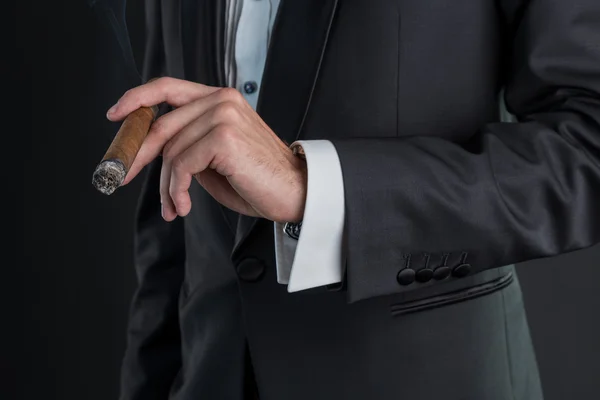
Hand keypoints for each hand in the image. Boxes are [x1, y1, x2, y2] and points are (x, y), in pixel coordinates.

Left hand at [106, 77, 306, 222]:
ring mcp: (224, 116)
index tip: (115, 115)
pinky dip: (176, 190)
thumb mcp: (214, 158)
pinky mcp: (224, 137)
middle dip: (137, 156)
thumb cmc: (257, 180)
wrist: (294, 194)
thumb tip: (152, 151)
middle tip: (121, 177)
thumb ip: (189, 144)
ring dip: (166, 186)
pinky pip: (182, 165)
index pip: (169, 88)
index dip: (137, 98)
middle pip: (162, 126)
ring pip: (170, 151)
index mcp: (220, 99)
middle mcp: (222, 100)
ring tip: (173, 206)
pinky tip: (182, 206)